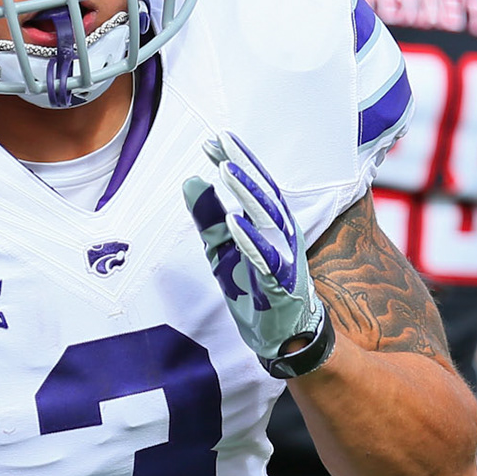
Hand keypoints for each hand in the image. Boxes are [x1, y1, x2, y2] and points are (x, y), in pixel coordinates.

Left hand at [183, 134, 329, 374]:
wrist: (282, 336)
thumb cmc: (252, 288)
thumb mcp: (222, 249)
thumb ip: (208, 217)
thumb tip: (191, 181)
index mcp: (271, 223)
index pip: (253, 184)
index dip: (235, 160)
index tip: (212, 140)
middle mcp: (283, 233)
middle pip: (264, 192)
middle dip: (243, 164)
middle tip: (222, 140)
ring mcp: (285, 257)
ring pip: (268, 218)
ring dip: (247, 193)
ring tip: (226, 171)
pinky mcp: (282, 283)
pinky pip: (267, 258)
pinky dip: (252, 239)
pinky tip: (234, 221)